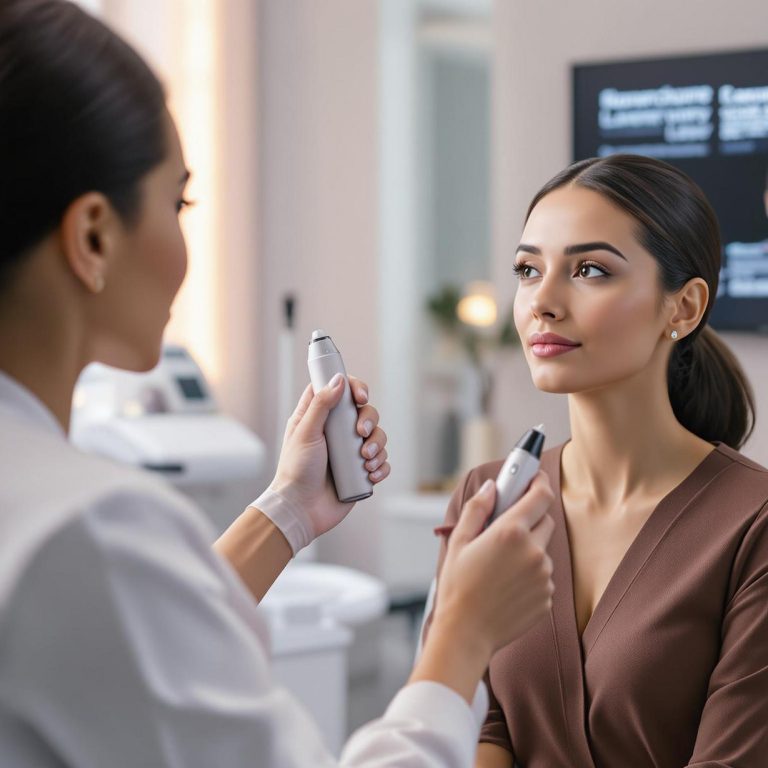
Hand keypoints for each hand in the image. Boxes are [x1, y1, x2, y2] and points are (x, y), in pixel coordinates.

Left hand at [256, 375, 389, 553]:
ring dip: (377, 446)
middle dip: (369, 421)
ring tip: (365, 461)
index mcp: (319, 417)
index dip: (354, 388)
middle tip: (361, 433)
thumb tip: (339, 380)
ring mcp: (350, 452)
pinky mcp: (360, 471)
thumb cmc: (296, 470)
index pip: (340, 391)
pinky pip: (381, 462)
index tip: (360, 397)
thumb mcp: (305, 432)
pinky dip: (381, 466)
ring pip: (377, 437)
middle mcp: (337, 432)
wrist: (302, 509)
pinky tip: (371, 473)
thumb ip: (321, 404)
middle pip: (364, 412)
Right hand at [433, 472, 554, 659]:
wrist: (466, 634)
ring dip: (528, 550)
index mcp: (511, 532)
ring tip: (499, 567)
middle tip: (505, 528)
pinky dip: (530, 575)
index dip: (539, 482)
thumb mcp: (458, 541)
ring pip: (543, 550)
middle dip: (529, 519)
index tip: (534, 477)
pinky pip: (543, 576)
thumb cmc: (457, 587)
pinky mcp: (547, 597)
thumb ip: (477, 508)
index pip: (541, 495)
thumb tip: (491, 487)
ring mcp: (544, 576)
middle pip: (545, 520)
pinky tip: (506, 585)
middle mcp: (533, 552)